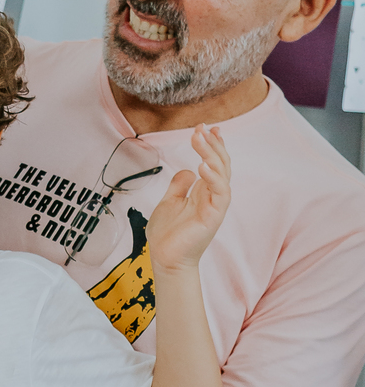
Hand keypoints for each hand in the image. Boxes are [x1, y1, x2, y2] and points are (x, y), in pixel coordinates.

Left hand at [145, 124, 230, 272]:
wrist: (165, 259)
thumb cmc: (167, 235)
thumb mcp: (169, 202)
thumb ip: (179, 186)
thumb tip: (187, 169)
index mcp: (203, 192)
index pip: (213, 164)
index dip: (212, 145)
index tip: (206, 127)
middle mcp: (212, 197)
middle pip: (220, 165)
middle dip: (212, 144)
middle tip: (201, 128)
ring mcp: (215, 206)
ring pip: (222, 174)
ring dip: (213, 154)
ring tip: (200, 139)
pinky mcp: (214, 216)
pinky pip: (220, 193)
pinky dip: (214, 177)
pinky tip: (202, 164)